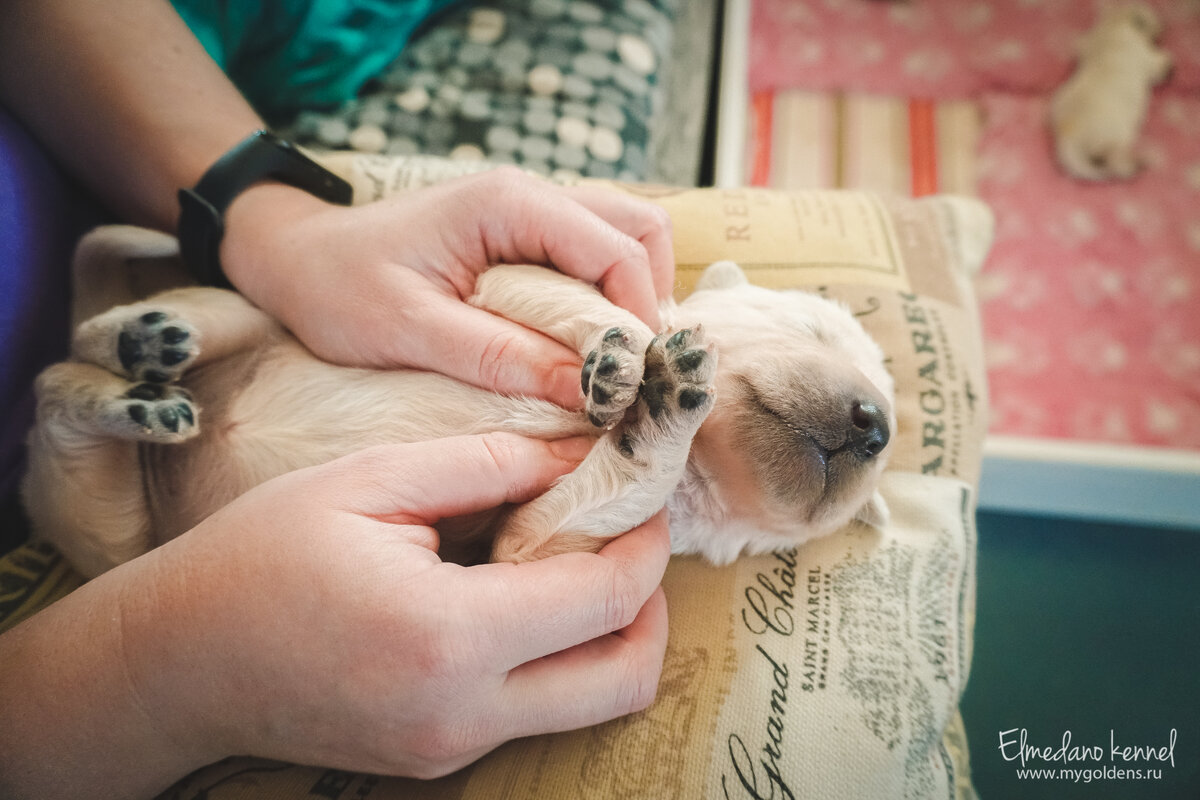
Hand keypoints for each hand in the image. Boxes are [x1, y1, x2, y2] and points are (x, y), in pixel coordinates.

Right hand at [121, 433, 670, 779]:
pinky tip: (524, 599)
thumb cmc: (258, 557)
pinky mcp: (437, 757)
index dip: (645, 541)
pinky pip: (534, 711)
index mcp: (448, 635)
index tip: (642, 495)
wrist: (175, 663)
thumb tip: (575, 454)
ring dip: (609, 636)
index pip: (606, 597)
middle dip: (652, 604)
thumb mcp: (370, 480)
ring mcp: (450, 747)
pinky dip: (556, 657)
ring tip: (580, 563)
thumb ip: (487, 463)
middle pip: (626, 678)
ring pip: (589, 705)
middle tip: (629, 539)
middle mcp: (463, 711)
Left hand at [220, 168, 675, 407]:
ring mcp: (532, 213)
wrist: (295, 259)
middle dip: (648, 304)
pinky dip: (607, 301)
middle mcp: (532, 196)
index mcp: (508, 204)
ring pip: (625, 241)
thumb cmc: (339, 288)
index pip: (616, 251)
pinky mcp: (525, 238)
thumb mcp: (410, 331)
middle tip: (630, 374)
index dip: (638, 321)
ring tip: (612, 367)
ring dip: (632, 301)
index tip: (633, 385)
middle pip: (639, 232)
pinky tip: (586, 351)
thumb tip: (587, 391)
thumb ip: (500, 357)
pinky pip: (593, 258)